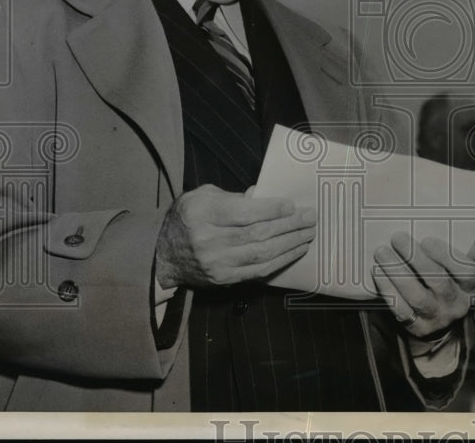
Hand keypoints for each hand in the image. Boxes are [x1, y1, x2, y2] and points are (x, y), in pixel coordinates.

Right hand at [155, 184, 315, 288]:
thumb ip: (233, 196)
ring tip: (309, 233)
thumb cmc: (189, 217)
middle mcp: (208, 241)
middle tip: (310, 217)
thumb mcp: (203, 196)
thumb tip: (262, 194)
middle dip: (289, 226)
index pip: (243, 212)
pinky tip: (296, 250)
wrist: (164, 255)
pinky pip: (259, 271)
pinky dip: (281, 261)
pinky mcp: (224, 279)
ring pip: (262, 254)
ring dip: (290, 244)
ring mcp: (217, 263)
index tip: (292, 205)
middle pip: (257, 234)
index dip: (271, 209)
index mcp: (202, 214)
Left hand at [372, 232, 474, 338]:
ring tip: (382, 252)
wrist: (437, 322)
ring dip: (397, 272)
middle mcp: (457, 304)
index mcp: (472, 286)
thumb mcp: (458, 269)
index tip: (426, 240)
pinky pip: (401, 309)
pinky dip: (388, 289)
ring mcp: (437, 318)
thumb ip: (460, 253)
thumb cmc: (447, 282)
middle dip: (416, 258)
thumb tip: (467, 241)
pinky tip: (378, 272)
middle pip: (438, 281)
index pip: (467, 271)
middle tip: (398, 238)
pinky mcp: (418, 328)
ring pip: (417, 296)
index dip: (447, 255)